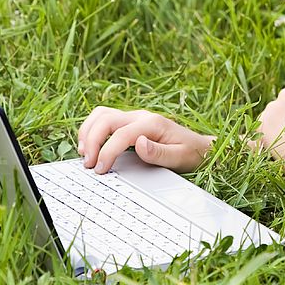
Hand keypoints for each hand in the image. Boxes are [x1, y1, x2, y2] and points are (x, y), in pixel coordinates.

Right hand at [77, 106, 214, 173]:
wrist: (200, 148)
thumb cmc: (191, 154)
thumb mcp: (180, 158)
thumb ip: (159, 153)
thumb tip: (139, 144)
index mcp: (153, 123)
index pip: (121, 134)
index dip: (107, 151)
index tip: (100, 169)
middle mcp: (141, 116)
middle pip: (106, 119)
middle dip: (91, 140)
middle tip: (88, 163)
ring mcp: (134, 117)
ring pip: (101, 115)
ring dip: (88, 132)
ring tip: (84, 154)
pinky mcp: (129, 123)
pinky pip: (104, 119)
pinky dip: (92, 130)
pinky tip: (89, 146)